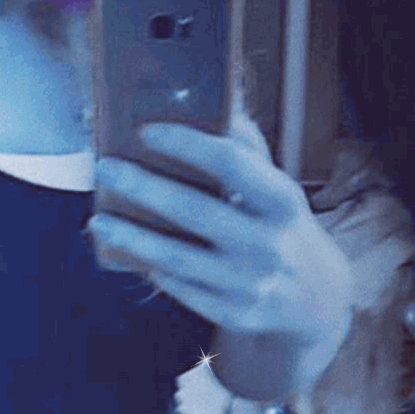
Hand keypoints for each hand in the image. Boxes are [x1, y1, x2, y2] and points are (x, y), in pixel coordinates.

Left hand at [88, 102, 354, 357]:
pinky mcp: (232, 313)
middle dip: (143, 187)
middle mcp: (268, 243)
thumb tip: (220, 101)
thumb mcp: (278, 191)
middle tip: (105, 168)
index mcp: (282, 202)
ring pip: (177, 257)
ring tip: (98, 220)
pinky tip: (126, 251)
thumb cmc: (283, 229)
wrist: (315, 302)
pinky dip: (152, 267)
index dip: (186, 144)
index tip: (144, 130)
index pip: (231, 164)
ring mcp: (249, 282)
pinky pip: (179, 287)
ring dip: (131, 237)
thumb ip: (248, 152)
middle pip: (194, 210)